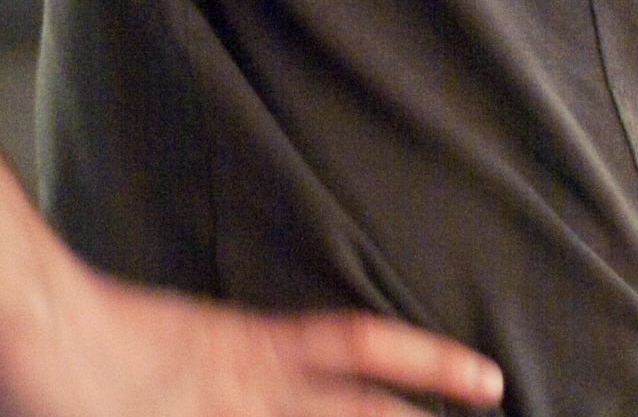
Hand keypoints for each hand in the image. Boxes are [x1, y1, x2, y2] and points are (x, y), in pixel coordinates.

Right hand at [0, 189, 502, 416]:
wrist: (43, 327)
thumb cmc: (98, 336)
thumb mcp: (187, 345)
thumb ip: (241, 364)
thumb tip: (272, 377)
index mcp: (252, 346)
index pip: (358, 347)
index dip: (424, 360)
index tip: (483, 377)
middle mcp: (252, 381)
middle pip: (359, 404)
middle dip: (423, 415)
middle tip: (494, 402)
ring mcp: (227, 407)